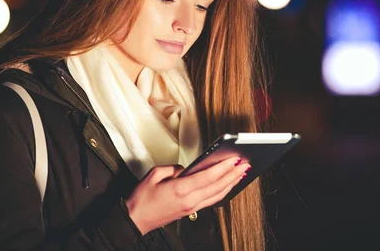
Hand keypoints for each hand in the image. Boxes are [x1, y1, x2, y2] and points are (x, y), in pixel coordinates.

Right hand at [124, 156, 250, 234]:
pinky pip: (211, 200)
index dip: (223, 167)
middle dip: (233, 174)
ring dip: (231, 183)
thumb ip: (173, 168)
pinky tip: (227, 185)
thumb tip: (186, 168)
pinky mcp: (190, 211)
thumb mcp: (154, 175)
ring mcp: (191, 207)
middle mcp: (189, 200)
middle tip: (245, 164)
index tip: (234, 159)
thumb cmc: (142, 199)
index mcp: (180, 190)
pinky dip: (222, 192)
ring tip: (241, 173)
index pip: (208, 177)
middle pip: (217, 186)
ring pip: (217, 195)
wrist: (135, 220)